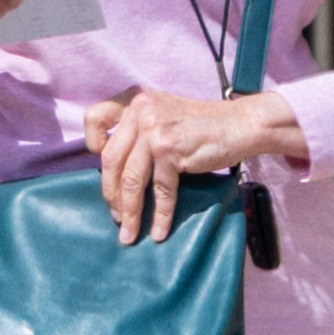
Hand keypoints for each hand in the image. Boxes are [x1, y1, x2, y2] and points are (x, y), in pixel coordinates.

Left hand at [79, 86, 305, 234]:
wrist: (241, 124)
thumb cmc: (203, 125)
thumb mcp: (164, 114)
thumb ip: (139, 129)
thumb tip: (114, 172)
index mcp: (136, 100)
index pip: (95, 117)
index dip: (92, 143)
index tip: (104, 168)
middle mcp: (141, 110)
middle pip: (111, 159)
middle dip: (111, 194)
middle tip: (116, 217)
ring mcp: (155, 128)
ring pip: (132, 179)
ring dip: (130, 212)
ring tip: (129, 234)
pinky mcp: (170, 148)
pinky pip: (160, 189)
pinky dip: (159, 214)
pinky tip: (159, 231)